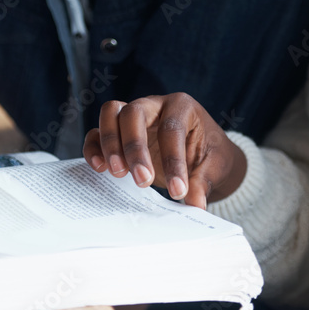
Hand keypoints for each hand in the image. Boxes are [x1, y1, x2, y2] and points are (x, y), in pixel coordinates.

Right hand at [83, 92, 246, 208]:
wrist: (202, 153)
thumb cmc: (209, 154)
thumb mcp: (214, 167)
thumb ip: (202, 182)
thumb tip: (194, 204)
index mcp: (182, 107)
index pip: (172, 129)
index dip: (173, 161)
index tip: (178, 191)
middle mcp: (154, 104)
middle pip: (134, 112)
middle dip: (134, 147)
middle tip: (142, 181)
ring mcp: (133, 114)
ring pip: (110, 113)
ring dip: (110, 143)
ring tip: (118, 173)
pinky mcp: (118, 131)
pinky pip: (97, 132)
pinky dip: (94, 147)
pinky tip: (99, 168)